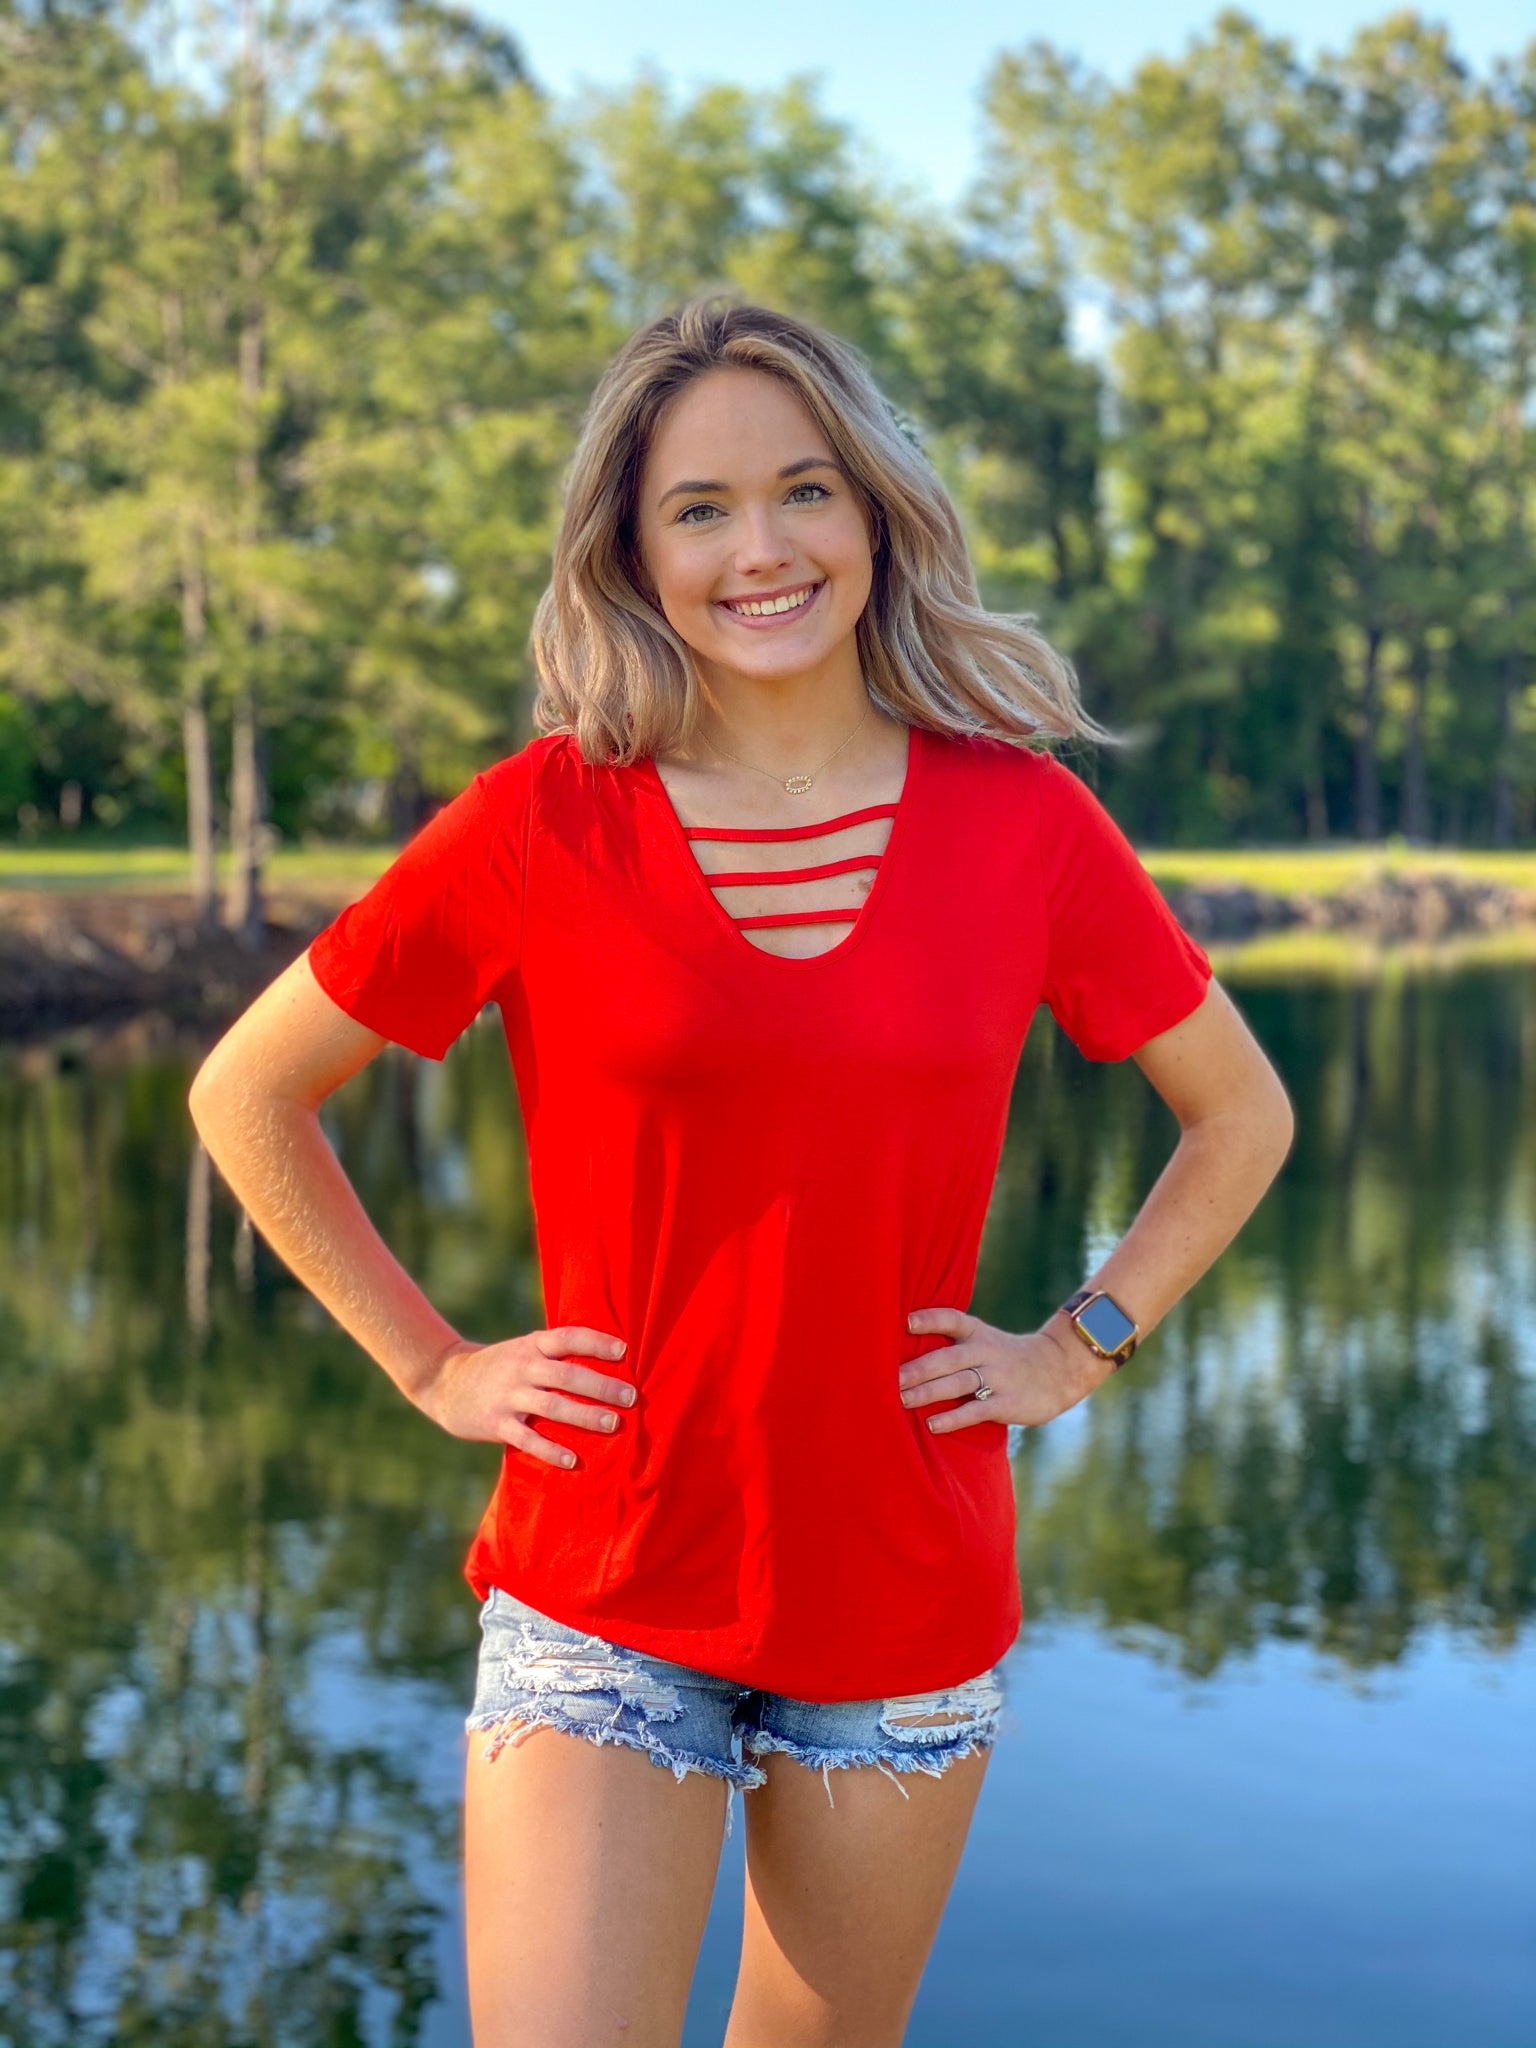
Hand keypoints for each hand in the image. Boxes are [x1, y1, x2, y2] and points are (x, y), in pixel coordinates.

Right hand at [415, 1325, 634, 1469]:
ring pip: (552, 1405)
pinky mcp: (496, 1423)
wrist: (445, 1382)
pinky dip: (551, 1449)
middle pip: (567, 1374)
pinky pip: (527, 1438)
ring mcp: (508, 1396)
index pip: (568, 1337)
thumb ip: (555, 1353)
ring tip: (613, 1424)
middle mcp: (522, 1367)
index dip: (596, 1342)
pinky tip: (573, 1461)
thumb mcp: (523, 1348)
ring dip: (584, 1416)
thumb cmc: (500, 1366)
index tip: (624, 1351)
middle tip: (631, 1397)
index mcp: (532, 1345)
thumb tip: (608, 1359)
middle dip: (601, 1386)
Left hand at [898, 1306, 1104, 1432]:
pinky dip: (953, 1418)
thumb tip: (906, 1355)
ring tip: (901, 1400)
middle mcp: (986, 1352)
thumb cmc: (1008, 1357)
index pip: (952, 1319)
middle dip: (916, 1369)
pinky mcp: (1007, 1403)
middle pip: (946, 1358)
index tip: (906, 1321)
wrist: (1059, 1370)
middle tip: (887, 1379)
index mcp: (978, 1333)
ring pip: (957, 1384)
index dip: (929, 1319)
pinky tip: (932, 1425)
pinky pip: (976, 1410)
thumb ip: (954, 1344)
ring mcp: (998, 1377)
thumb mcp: (986, 1340)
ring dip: (927, 1393)